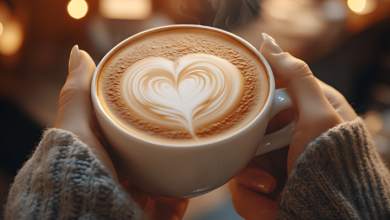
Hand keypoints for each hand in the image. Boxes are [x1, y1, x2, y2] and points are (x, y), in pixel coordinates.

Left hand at [55, 45, 188, 219]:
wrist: (91, 216)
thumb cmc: (77, 171)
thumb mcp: (76, 125)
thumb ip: (78, 92)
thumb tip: (77, 51)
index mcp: (107, 152)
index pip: (128, 124)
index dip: (144, 108)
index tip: (160, 89)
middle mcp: (126, 173)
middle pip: (153, 146)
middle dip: (170, 130)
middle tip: (188, 108)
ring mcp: (146, 193)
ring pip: (172, 169)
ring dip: (187, 154)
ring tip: (204, 131)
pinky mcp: (162, 210)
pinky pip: (185, 194)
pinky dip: (196, 181)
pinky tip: (207, 164)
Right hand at [229, 34, 357, 219]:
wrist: (332, 218)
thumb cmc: (333, 165)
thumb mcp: (319, 115)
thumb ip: (296, 76)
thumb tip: (268, 43)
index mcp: (304, 113)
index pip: (267, 95)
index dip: (252, 103)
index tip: (247, 112)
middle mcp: (287, 137)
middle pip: (247, 131)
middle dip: (249, 148)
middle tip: (258, 155)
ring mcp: (274, 164)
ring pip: (239, 161)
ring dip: (251, 179)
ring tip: (272, 187)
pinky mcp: (264, 188)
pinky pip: (242, 188)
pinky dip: (253, 199)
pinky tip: (272, 202)